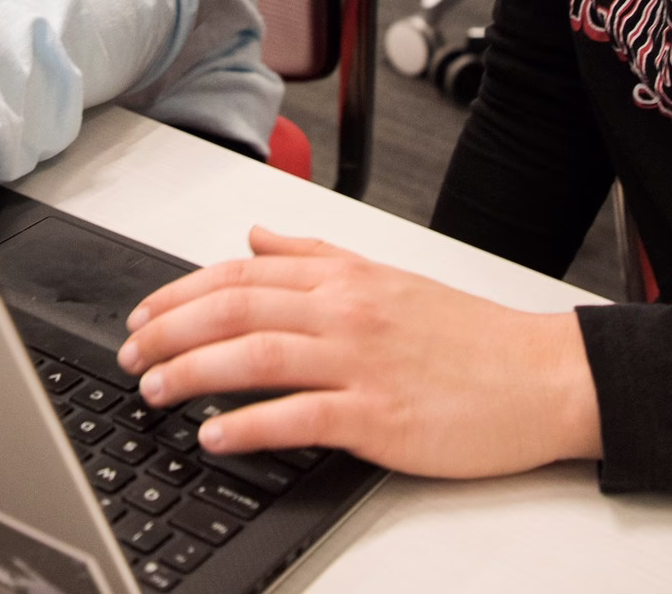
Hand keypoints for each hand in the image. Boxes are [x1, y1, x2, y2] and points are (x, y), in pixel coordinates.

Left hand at [116, 227, 601, 477]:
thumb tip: (256, 236)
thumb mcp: (388, 277)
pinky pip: (297, 416)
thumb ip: (316, 255)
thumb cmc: (471, 338)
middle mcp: (348, 309)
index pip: (242, 273)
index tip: (142, 315)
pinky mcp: (378, 413)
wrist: (541, 377)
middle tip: (130, 353)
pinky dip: (247, 426)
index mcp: (347, 275)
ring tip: (154, 390)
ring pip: (255, 355)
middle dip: (168, 330)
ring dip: (192, 372)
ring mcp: (362, 361)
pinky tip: (213, 435)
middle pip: (236, 308)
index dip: (180, 292)